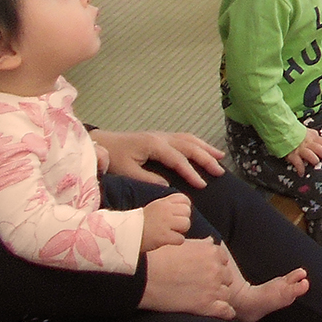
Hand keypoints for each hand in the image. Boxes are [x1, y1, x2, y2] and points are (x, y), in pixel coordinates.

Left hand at [90, 129, 225, 187]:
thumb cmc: (113, 158)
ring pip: (190, 139)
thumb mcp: (127, 172)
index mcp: (154, 145)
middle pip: (190, 146)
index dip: (192, 172)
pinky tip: (204, 149)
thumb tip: (168, 186)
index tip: (203, 185)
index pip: (179, 159)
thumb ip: (148, 179)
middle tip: (219, 172)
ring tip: (220, 157)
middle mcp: (162, 137)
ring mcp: (162, 135)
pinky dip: (197, 143)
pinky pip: (184, 138)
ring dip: (206, 148)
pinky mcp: (160, 137)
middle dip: (206, 159)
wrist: (101, 143)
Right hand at [140, 238, 233, 318]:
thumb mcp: (181, 244)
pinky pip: (226, 310)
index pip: (223, 260)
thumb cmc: (157, 258)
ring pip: (226, 293)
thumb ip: (200, 244)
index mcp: (211, 252)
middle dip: (218, 280)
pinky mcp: (206, 305)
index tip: (205, 270)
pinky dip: (226, 312)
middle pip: (227, 276)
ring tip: (207, 298)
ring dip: (219, 296)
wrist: (144, 278)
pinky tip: (223, 312)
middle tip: (203, 285)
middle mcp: (216, 268)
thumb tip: (211, 241)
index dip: (215, 265)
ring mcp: (213, 287)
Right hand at [141, 193, 191, 250]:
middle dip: (183, 219)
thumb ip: (167, 205)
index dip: (184, 207)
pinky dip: (176, 241)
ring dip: (181, 231)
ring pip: (186, 224)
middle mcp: (165, 211)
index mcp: (162, 203)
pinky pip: (180, 239)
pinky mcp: (163, 237)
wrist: (125, 234)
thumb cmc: (140, 223)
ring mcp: (164, 223)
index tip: (178, 214)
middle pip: (187, 211)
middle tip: (173, 226)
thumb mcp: (154, 208)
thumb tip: (185, 207)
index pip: (184, 199)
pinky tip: (168, 240)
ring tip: (171, 233)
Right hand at [284, 128, 321, 174]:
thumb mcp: (306, 131)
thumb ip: (313, 135)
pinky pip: (298, 164)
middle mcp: (308, 143)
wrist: (281, 131)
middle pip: (321, 150)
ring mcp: (300, 149)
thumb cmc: (294, 133)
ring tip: (314, 163)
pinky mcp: (292, 155)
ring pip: (312, 157)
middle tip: (321, 158)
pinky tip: (301, 172)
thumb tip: (319, 137)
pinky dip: (301, 169)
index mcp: (312, 137)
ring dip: (314, 161)